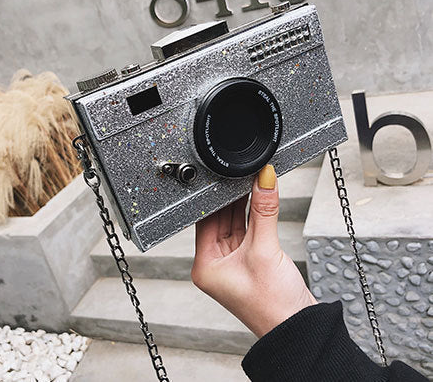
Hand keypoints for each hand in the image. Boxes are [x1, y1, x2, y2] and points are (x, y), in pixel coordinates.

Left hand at [191, 164, 316, 337]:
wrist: (298, 328)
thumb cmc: (273, 306)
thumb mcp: (265, 250)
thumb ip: (264, 211)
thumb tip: (264, 180)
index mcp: (205, 266)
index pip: (205, 220)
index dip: (218, 198)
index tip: (228, 177)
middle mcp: (215, 264)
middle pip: (220, 220)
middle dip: (233, 198)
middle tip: (244, 176)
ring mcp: (233, 262)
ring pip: (235, 223)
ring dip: (245, 205)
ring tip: (254, 183)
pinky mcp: (249, 260)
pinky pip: (248, 231)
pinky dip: (255, 216)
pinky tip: (260, 201)